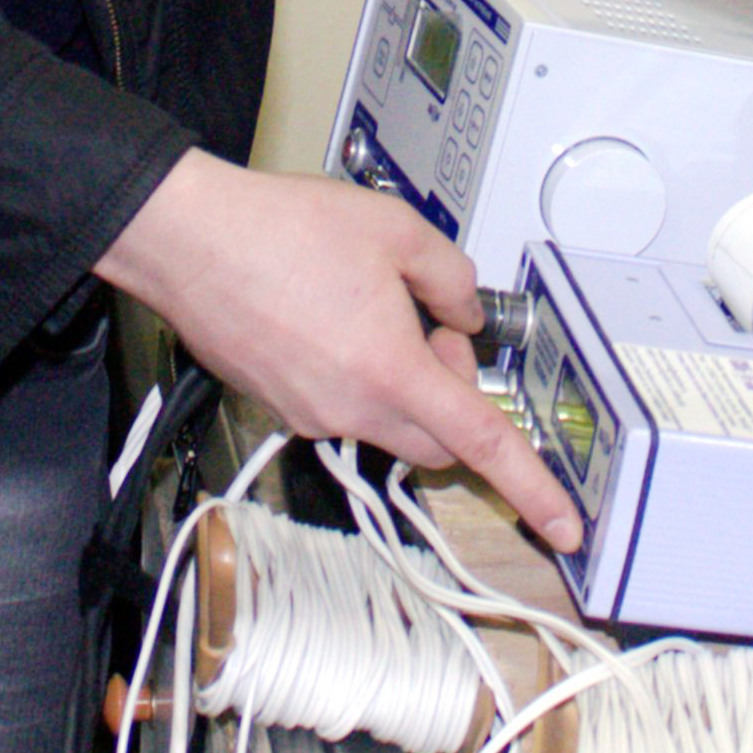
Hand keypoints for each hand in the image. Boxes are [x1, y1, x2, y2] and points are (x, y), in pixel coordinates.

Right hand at [96, 151, 580, 551]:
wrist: (189, 240)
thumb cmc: (278, 232)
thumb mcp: (396, 230)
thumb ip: (452, 277)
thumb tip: (464, 313)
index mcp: (391, 372)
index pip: (482, 442)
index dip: (532, 487)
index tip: (563, 523)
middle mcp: (351, 407)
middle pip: (437, 437)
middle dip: (452, 392)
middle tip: (433, 325)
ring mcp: (312, 413)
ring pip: (389, 420)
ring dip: (402, 379)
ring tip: (369, 305)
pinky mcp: (281, 406)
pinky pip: (344, 405)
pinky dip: (358, 373)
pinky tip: (331, 314)